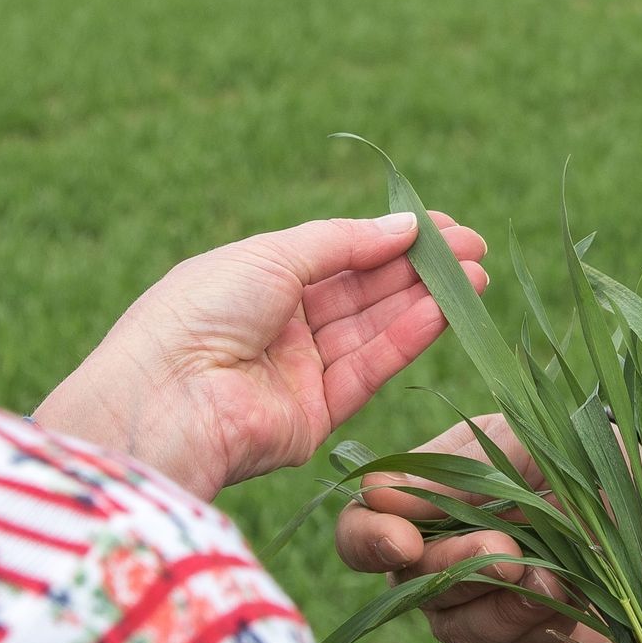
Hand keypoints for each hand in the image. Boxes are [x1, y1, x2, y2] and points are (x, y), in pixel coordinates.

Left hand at [35, 212, 487, 502]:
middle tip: (474, 250)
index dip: (389, 239)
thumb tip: (405, 227)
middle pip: (362, 291)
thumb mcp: (271, 256)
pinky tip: (443, 312)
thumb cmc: (200, 313)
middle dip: (418, 270)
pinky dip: (407, 340)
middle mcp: (279, 325)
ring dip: (425, 303)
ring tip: (476, 279)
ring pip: (373, 330)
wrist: (165, 400)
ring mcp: (297, 371)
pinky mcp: (315, 415)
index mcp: (256, 280)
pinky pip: (368, 370)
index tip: (443, 227)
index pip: (337, 255)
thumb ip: (343, 242)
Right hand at [335, 413, 625, 642]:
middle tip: (506, 549)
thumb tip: (376, 491)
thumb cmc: (594, 457)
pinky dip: (534, 626)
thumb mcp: (535, 440)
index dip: (368, 538)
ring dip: (498, 601)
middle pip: (408, 585)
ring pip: (455, 627)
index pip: (364, 529)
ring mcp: (482, 613)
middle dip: (452, 567)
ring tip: (546, 575)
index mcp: (431, 502)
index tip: (401, 538)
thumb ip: (460, 468)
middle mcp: (442, 565)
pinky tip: (565, 598)